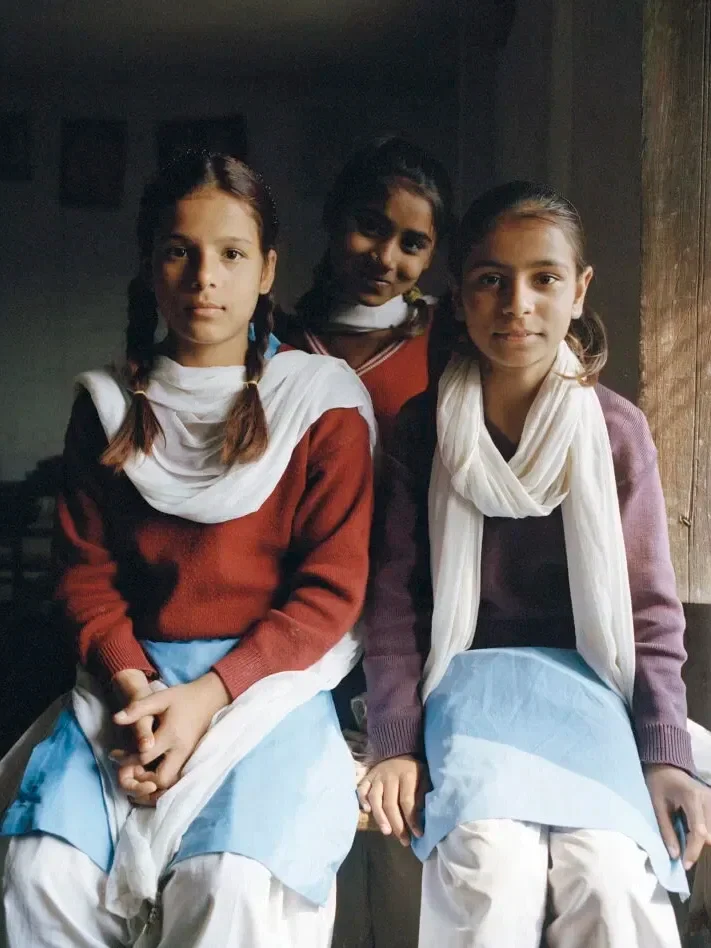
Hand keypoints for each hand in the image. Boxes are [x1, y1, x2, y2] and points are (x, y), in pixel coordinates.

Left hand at [112, 672, 229, 800]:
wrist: (209, 699)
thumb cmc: (182, 698)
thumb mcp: (160, 698)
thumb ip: (138, 708)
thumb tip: (115, 719)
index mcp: (171, 735)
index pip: (145, 757)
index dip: (126, 759)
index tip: (115, 754)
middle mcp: (181, 750)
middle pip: (161, 779)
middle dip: (142, 779)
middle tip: (130, 767)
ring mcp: (188, 757)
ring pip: (170, 783)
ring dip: (152, 782)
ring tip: (138, 770)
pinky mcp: (190, 759)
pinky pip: (175, 778)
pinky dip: (161, 780)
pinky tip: (150, 770)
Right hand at [357, 755, 426, 845]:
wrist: (399, 749)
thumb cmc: (414, 769)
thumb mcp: (425, 777)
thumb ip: (422, 793)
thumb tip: (420, 814)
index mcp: (407, 775)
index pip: (407, 801)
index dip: (412, 819)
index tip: (418, 834)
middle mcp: (390, 776)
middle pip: (390, 804)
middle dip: (397, 825)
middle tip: (404, 841)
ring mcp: (377, 776)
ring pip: (375, 799)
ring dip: (380, 817)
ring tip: (387, 831)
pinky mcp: (368, 776)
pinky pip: (362, 789)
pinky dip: (362, 800)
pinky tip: (367, 811)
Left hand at [645, 763, 710, 868]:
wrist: (666, 766)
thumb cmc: (658, 784)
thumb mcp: (657, 805)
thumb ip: (666, 830)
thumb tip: (675, 856)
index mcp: (692, 797)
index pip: (699, 831)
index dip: (693, 851)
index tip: (685, 865)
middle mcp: (708, 798)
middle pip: (710, 834)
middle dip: (696, 847)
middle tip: (682, 853)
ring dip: (701, 841)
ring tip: (685, 840)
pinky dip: (704, 833)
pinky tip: (691, 833)